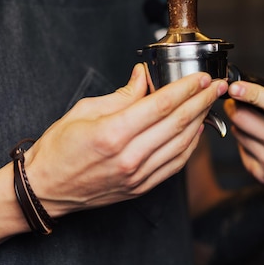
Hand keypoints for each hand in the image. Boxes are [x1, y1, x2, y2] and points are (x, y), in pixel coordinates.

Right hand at [24, 63, 227, 216]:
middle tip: (217, 85)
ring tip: (210, 104)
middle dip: (201, 101)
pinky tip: (196, 131)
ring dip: (200, 122)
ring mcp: (137, 175)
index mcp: (112, 133)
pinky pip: (174, 165)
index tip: (202, 77)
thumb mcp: (84, 111)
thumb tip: (143, 76)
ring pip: (181, 145)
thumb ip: (121, 95)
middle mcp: (129, 157)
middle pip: (177, 123)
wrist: (45, 188)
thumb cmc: (58, 148)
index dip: (186, 89)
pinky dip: (189, 146)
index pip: (161, 105)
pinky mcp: (140, 188)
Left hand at [223, 62, 263, 209]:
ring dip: (238, 120)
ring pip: (238, 132)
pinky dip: (243, 138)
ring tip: (248, 116)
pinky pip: (240, 148)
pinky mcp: (260, 174)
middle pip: (246, 119)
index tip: (236, 86)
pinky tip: (254, 136)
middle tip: (235, 97)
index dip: (253, 93)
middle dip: (235, 104)